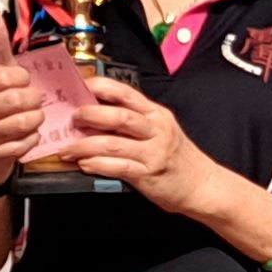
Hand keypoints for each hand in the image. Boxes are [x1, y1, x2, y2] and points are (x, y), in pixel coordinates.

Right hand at [0, 2, 56, 183]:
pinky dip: (31, 138)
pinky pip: (24, 144)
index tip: (19, 80)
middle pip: (17, 100)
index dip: (21, 77)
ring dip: (35, 118)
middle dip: (33, 99)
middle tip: (31, 99)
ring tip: (30, 115)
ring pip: (23, 122)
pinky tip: (24, 134)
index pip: (5, 75)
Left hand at [61, 75, 213, 217]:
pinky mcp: (148, 174)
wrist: (203, 185)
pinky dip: (97, 165)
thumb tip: (96, 115)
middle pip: (119, 116)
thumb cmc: (179, 158)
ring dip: (85, 145)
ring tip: (68, 149)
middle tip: (72, 119)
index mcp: (157, 114)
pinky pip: (117, 167)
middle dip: (90, 115)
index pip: (126, 93)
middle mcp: (156, 130)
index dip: (102, 87)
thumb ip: (136, 122)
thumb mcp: (162, 130)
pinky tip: (85, 164)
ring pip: (113, 143)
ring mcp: (153, 152)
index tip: (81, 86)